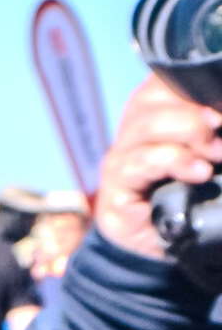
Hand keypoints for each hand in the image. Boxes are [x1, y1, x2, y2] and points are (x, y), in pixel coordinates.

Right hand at [94, 70, 221, 258]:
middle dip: (194, 112)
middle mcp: (133, 132)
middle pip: (151, 102)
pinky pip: (138, 163)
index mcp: (155, 115)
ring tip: (217, 153)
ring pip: (144, 127)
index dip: (191, 84)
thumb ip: (211, 139)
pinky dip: (171, 162)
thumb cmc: (193, 196)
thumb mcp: (206, 158)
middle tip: (221, 126)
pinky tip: (198, 172)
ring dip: (187, 134)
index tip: (219, 105)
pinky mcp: (117, 187)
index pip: (162, 82)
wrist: (165, 247)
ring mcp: (121, 158)